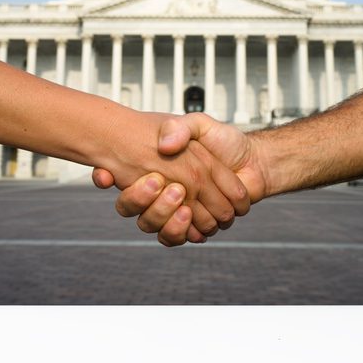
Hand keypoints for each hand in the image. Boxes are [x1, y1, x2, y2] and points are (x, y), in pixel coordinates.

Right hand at [93, 113, 270, 245]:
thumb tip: (164, 145)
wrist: (254, 161)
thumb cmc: (224, 141)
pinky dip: (180, 229)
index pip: (120, 179)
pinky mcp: (192, 226)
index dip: (108, 179)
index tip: (108, 174)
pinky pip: (175, 237)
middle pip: (130, 207)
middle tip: (157, 182)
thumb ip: (179, 128)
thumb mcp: (198, 125)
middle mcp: (160, 192)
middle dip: (139, 198)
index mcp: (154, 168)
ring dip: (161, 214)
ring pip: (151, 225)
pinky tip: (188, 213)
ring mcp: (175, 211)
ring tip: (178, 197)